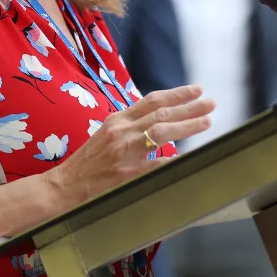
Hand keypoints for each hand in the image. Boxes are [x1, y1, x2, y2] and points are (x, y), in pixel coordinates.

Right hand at [48, 85, 213, 203]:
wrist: (65, 185)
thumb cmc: (87, 163)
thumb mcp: (105, 135)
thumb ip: (129, 127)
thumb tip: (159, 123)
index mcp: (117, 120)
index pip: (151, 100)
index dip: (176, 94)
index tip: (196, 90)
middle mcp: (121, 131)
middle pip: (161, 113)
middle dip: (189, 107)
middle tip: (211, 103)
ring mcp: (124, 152)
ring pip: (161, 132)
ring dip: (187, 126)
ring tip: (207, 122)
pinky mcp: (125, 174)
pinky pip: (155, 164)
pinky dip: (172, 160)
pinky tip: (189, 158)